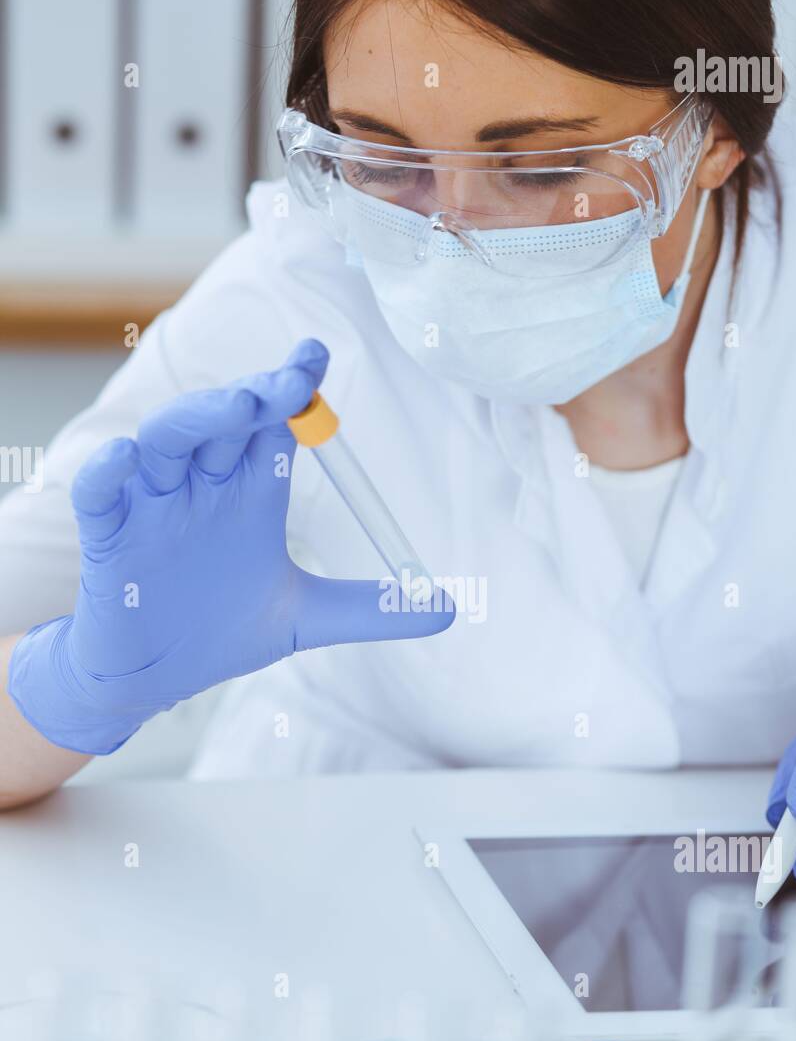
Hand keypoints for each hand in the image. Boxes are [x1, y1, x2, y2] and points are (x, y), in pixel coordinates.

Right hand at [8, 339, 452, 754]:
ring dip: (197, 420)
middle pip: (225, 424)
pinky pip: (101, 496)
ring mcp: (153, 509)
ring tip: (234, 407)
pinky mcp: (109, 540)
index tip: (316, 358)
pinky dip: (107, 474)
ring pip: (166, 443)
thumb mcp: (305, 618)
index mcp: (249, 494)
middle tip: (292, 386)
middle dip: (257, 399)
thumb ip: (370, 609)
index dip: (292, 388)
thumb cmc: (219, 633)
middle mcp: (202, 488)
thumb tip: (448, 608)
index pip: (273, 425)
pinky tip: (124, 460)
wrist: (153, 682)